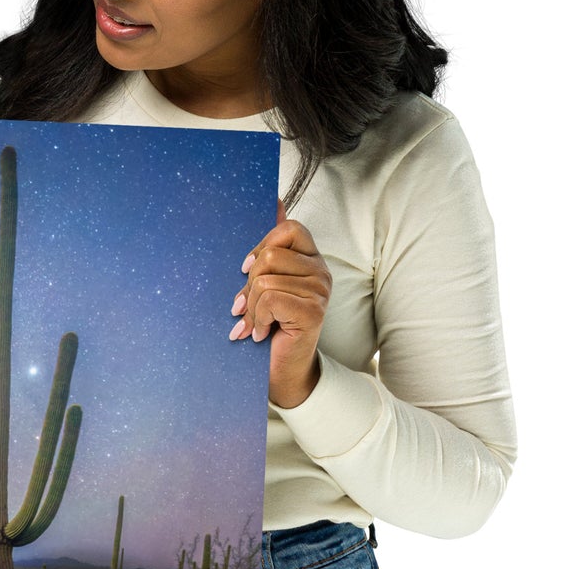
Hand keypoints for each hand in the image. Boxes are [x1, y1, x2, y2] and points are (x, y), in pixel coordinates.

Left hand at [229, 198, 330, 408]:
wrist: (281, 370)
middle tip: (246, 306)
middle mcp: (321, 271)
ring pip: (266, 279)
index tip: (246, 270)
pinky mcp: (313, 311)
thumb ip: (271, 245)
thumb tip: (274, 199)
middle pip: (271, 255)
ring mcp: (320, 291)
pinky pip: (270, 298)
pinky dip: (256, 318)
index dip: (262, 245)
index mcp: (310, 259)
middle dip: (249, 283)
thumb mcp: (265, 282)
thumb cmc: (270, 325)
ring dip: (251, 306)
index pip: (289, 228)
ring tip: (254, 323)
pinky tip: (260, 333)